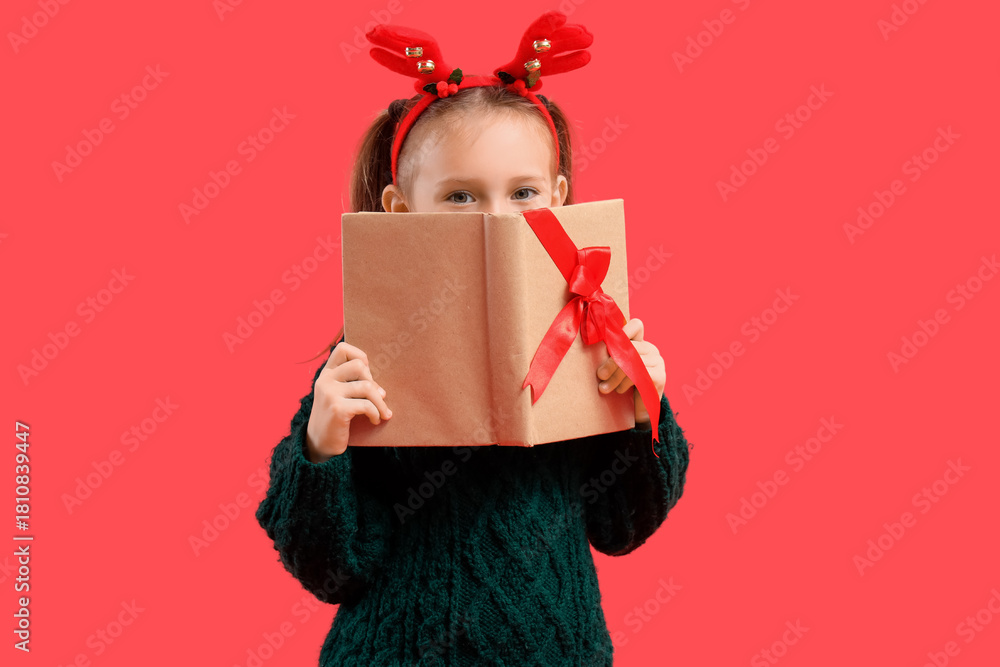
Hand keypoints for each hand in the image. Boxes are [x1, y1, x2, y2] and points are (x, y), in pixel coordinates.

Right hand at [305, 341, 392, 462]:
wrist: (320, 444)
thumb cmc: (336, 418)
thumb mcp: (340, 395)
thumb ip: (352, 383)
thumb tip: (380, 386)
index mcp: (326, 373)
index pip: (343, 349)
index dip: (360, 357)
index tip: (366, 376)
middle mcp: (325, 380)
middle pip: (359, 365)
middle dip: (374, 382)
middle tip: (378, 396)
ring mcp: (330, 394)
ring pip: (367, 386)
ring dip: (380, 402)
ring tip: (383, 412)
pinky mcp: (337, 409)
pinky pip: (366, 405)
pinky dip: (376, 413)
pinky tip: (375, 420)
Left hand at [595, 318, 664, 424]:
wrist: (640, 411)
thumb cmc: (623, 385)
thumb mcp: (616, 367)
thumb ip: (611, 354)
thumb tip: (591, 344)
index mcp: (642, 344)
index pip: (636, 325)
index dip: (622, 331)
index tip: (607, 344)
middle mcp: (652, 350)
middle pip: (631, 347)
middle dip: (612, 362)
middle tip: (600, 375)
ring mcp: (659, 362)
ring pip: (633, 361)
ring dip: (615, 376)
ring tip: (604, 388)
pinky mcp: (660, 377)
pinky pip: (639, 374)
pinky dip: (625, 383)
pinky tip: (619, 391)